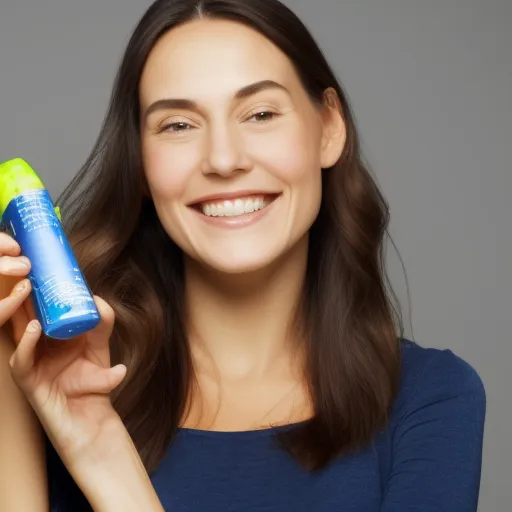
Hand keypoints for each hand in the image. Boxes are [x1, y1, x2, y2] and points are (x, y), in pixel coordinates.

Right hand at [1, 232, 126, 470]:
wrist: (93, 418)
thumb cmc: (92, 380)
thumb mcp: (100, 345)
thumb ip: (102, 323)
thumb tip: (98, 302)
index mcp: (47, 333)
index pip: (33, 304)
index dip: (32, 283)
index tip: (39, 259)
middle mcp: (33, 344)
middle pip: (19, 312)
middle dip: (18, 289)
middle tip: (25, 264)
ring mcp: (29, 361)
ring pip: (14, 331)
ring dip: (17, 309)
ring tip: (26, 287)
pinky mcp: (29, 381)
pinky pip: (22, 359)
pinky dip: (27, 343)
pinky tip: (34, 329)